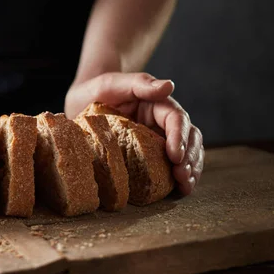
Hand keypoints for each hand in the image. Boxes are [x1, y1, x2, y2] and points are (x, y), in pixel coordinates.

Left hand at [65, 72, 203, 195]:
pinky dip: (179, 178)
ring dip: (190, 169)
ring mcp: (159, 139)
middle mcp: (163, 122)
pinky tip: (180, 190)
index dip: (180, 137)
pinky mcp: (151, 154)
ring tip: (185, 186)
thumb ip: (140, 83)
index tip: (175, 156)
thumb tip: (170, 86)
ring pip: (186, 153)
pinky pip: (170, 166)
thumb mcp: (113, 84)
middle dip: (190, 157)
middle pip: (190, 137)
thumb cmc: (98, 91)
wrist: (83, 103)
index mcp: (158, 104)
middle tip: (182, 175)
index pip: (177, 119)